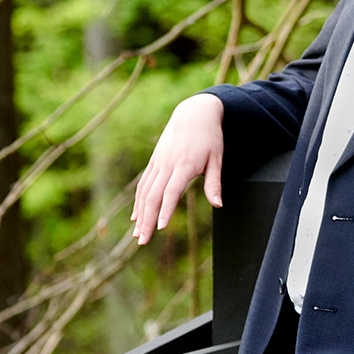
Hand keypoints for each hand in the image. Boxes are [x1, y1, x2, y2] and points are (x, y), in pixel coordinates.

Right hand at [132, 93, 224, 244]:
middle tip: (143, 241)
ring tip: (138, 235)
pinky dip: (138, 202)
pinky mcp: (155, 161)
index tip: (160, 227)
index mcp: (184, 165)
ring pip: (144, 192)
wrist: (194, 112)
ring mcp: (158, 162)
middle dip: (146, 220)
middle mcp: (167, 164)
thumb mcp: (217, 158)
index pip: (171, 192)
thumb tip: (218, 205)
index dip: (165, 210)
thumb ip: (214, 183)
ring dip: (140, 215)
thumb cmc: (210, 136)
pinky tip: (136, 217)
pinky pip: (143, 184)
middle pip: (152, 196)